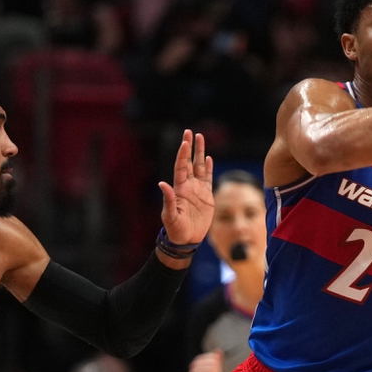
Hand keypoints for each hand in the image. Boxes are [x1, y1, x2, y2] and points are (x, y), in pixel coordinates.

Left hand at [161, 130, 213, 246]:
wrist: (186, 240)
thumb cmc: (175, 229)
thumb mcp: (170, 215)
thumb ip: (168, 200)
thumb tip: (163, 183)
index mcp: (179, 188)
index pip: (181, 167)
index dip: (183, 154)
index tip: (185, 142)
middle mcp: (188, 186)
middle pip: (189, 162)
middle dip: (189, 147)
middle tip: (190, 132)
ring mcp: (197, 190)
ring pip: (199, 167)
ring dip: (200, 153)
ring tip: (200, 138)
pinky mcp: (206, 196)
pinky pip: (208, 178)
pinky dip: (209, 168)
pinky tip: (208, 158)